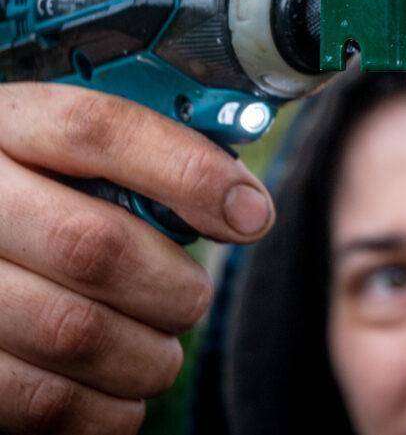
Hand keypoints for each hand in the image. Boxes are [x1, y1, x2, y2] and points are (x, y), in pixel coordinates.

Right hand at [0, 84, 273, 433]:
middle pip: (92, 244)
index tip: (252, 214)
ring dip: (146, 356)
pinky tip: (121, 396)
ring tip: (157, 353)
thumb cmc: (44, 213)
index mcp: (6, 128)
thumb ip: (146, 164)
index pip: (95, 129)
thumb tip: (246, 207)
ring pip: (73, 332)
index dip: (187, 170)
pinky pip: (44, 402)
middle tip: (190, 298)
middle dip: (174, 285)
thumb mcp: (72, 162)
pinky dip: (107, 411)